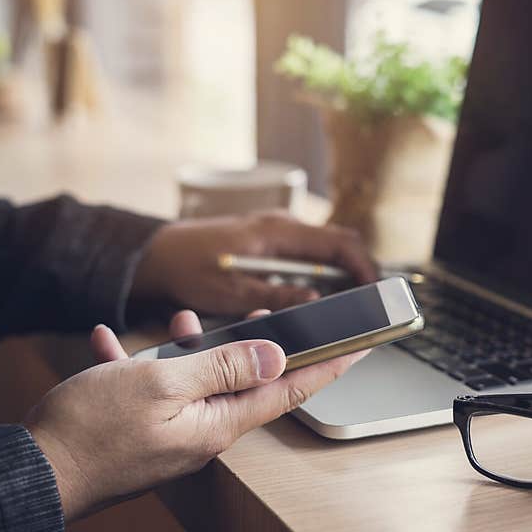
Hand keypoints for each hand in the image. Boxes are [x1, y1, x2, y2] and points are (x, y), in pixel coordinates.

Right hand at [26, 310, 367, 521]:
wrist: (32, 473)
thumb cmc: (91, 431)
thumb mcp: (162, 385)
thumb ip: (221, 368)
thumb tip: (274, 355)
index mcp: (218, 422)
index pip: (290, 391)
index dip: (328, 366)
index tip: (359, 348)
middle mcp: (203, 431)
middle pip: (244, 382)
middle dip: (252, 345)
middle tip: (261, 316)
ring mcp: (173, 434)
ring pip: (198, 382)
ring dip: (193, 350)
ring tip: (183, 323)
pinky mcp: (143, 433)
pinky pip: (152, 393)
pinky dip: (140, 366)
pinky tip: (112, 346)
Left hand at [130, 209, 377, 314]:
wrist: (154, 252)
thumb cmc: (186, 266)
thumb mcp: (231, 291)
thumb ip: (275, 297)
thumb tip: (316, 304)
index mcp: (278, 233)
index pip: (340, 243)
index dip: (364, 267)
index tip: (377, 291)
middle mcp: (282, 227)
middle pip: (340, 244)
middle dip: (361, 271)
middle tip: (373, 301)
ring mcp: (276, 233)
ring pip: (325, 250)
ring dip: (343, 273)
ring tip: (355, 302)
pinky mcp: (268, 243)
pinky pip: (308, 255)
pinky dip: (323, 273)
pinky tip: (322, 296)